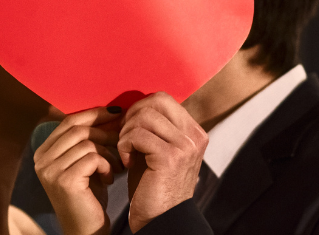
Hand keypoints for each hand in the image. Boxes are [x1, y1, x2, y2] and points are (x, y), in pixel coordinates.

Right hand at [35, 107, 123, 234]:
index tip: (117, 112)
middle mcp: (41, 159)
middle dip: (105, 130)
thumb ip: (89, 138)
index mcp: (43, 151)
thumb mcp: (86, 161)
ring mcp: (50, 170)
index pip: (69, 121)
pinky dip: (106, 165)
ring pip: (87, 142)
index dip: (94, 113)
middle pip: (78, 128)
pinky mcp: (64, 180)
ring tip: (116, 165)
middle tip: (124, 138)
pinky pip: (92, 157)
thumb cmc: (90, 194)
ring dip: (108, 152)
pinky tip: (109, 178)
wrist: (87, 228)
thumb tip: (112, 110)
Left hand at [118, 92, 207, 231]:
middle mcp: (194, 137)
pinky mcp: (169, 157)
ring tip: (125, 152)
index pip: (163, 99)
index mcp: (194, 133)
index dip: (139, 109)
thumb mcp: (158, 151)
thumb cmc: (153, 186)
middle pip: (155, 101)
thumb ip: (154, 128)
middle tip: (124, 138)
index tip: (128, 129)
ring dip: (126, 133)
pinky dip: (124, 146)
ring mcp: (185, 146)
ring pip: (144, 117)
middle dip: (132, 117)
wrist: (160, 219)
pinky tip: (126, 162)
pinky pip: (137, 135)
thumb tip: (134, 106)